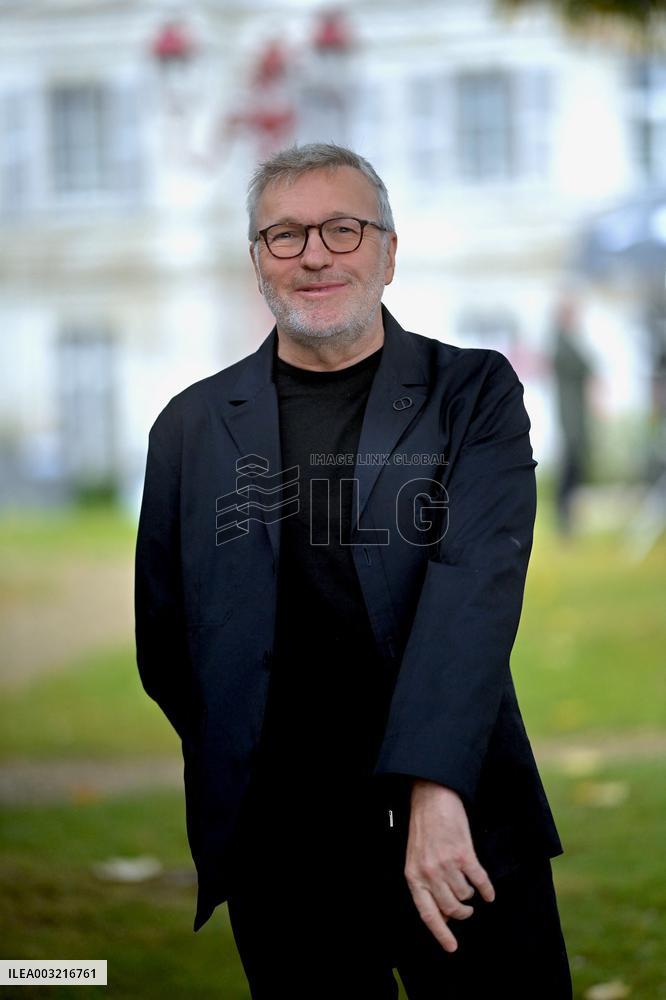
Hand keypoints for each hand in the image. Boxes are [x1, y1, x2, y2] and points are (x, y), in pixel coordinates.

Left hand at [404, 779, 494, 952]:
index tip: (452, 947)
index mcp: (414, 876)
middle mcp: (429, 873)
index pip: (428, 914)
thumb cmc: (424, 828)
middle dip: (462, 912)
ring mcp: (447, 864)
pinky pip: (480, 882)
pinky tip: (489, 892)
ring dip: (471, 895)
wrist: (432, 798)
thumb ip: (426, 886)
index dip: (441, 934)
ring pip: (466, 895)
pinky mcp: (464, 854)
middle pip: (451, 909)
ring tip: (469, 886)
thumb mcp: (416, 859)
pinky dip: (487, 890)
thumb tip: (442, 916)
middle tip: (466, 909)